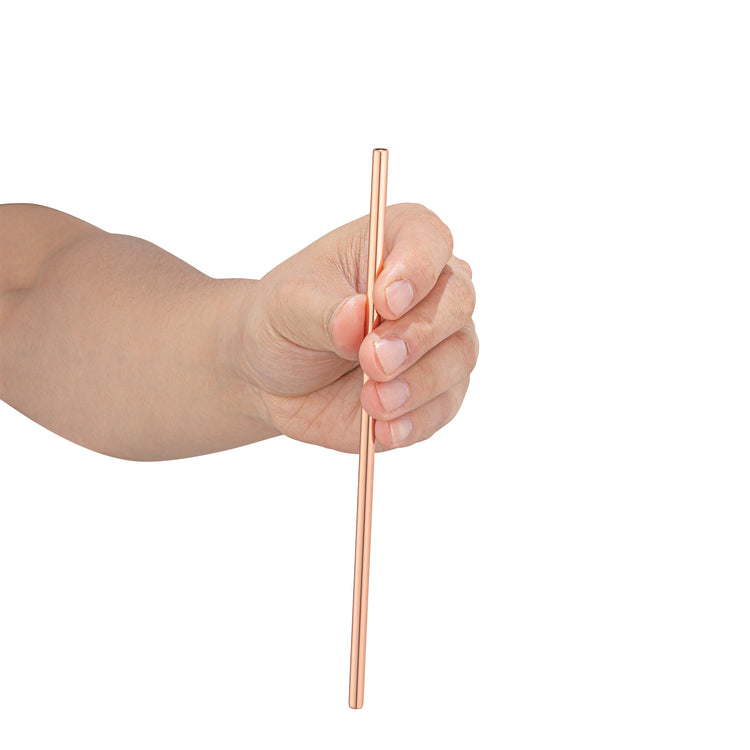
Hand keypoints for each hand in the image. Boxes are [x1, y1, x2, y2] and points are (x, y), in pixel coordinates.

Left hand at [235, 203, 477, 452]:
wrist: (274, 375)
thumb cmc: (284, 320)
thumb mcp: (286, 306)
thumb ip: (323, 312)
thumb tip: (357, 320)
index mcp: (394, 243)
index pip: (429, 239)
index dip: (417, 268)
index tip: (384, 302)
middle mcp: (429, 289)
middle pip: (458, 300)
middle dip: (418, 335)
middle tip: (373, 360)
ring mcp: (437, 342)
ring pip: (459, 357)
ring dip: (418, 383)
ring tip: (371, 401)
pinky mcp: (434, 391)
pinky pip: (445, 406)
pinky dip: (418, 420)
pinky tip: (385, 429)